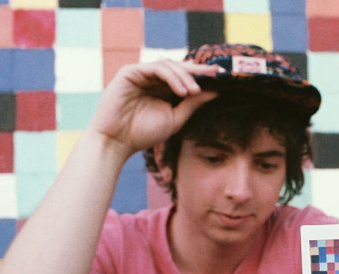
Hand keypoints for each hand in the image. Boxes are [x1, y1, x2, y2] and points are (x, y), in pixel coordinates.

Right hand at [90, 60, 219, 155]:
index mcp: (163, 88)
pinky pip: (156, 68)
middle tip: (216, 73)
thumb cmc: (143, 133)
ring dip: (185, 76)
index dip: (202, 75)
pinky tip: (182, 91)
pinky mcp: (130, 72)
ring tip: (194, 91)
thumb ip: (193, 104)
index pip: (185, 76)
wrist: (117, 142)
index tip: (222, 76)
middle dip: (198, 70)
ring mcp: (141, 74)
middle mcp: (152, 79)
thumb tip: (215, 92)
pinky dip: (171, 77)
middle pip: (178, 67)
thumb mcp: (175, 119)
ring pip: (168, 65)